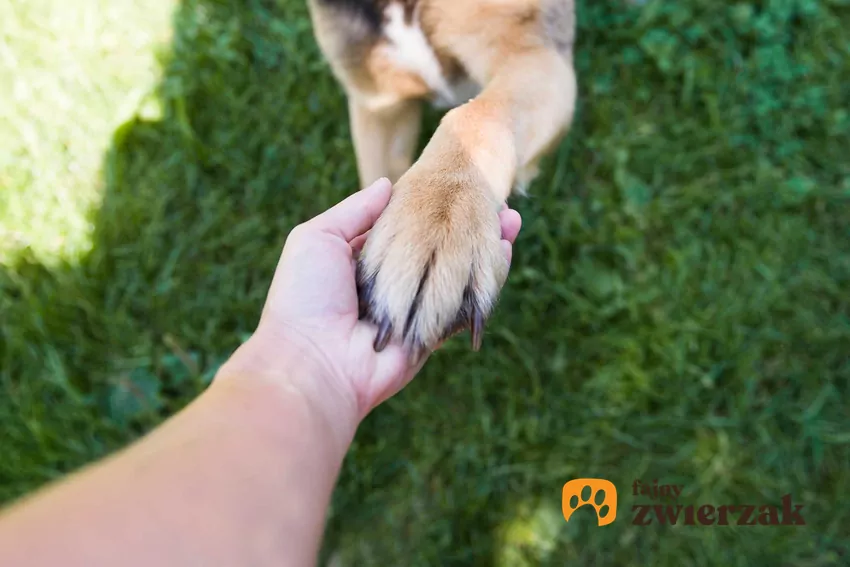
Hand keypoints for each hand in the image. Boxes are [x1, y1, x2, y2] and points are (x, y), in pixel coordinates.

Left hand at [217, 178, 521, 439]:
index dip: (432, 210)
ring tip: (512, 220)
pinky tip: (506, 252)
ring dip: (485, 250)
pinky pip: (462, 308)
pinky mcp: (429, 337)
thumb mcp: (317, 238)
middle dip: (466, 228)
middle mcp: (390, 288)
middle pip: (437, 251)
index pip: (405, 231)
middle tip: (496, 202)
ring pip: (456, 277)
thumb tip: (388, 184)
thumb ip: (355, 211)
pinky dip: (486, 283)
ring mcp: (411, 313)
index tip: (458, 188)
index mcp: (361, 264)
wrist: (311, 364)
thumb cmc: (305, 296)